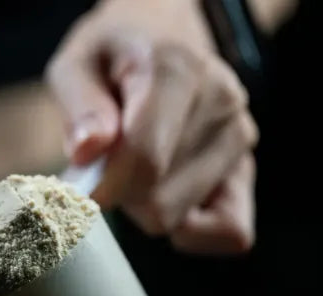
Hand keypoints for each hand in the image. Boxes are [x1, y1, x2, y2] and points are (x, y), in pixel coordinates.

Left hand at [46, 0, 257, 253]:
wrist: (161, 36)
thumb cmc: (112, 57)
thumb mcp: (77, 63)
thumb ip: (80, 106)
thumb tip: (88, 151)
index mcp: (176, 68)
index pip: (143, 159)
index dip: (103, 188)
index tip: (75, 189)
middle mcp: (221, 101)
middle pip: (157, 202)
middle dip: (120, 194)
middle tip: (106, 161)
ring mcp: (240, 136)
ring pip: (177, 217)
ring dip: (144, 204)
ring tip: (137, 162)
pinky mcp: (247, 168)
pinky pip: (230, 232)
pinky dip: (191, 229)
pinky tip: (164, 195)